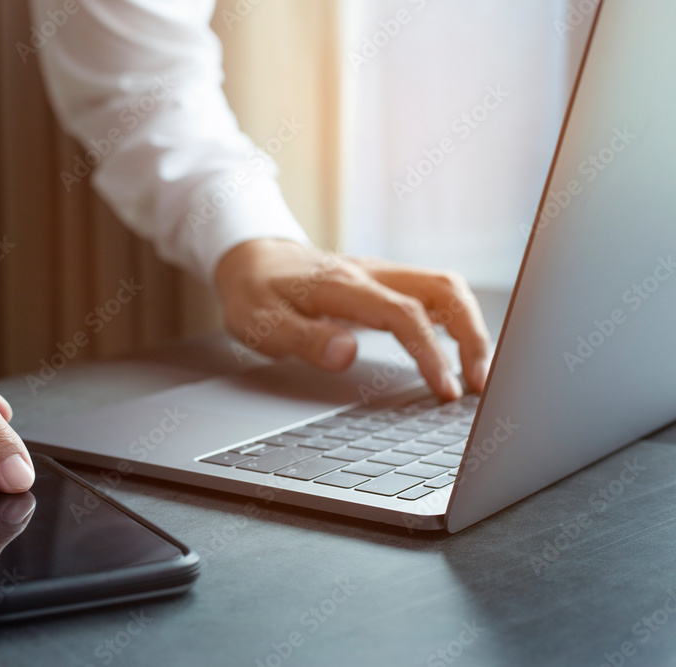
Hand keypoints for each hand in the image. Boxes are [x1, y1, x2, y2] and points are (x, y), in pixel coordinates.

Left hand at [214, 239, 491, 399]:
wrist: (252, 258)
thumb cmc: (255, 293)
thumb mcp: (260, 323)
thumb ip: (302, 339)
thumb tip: (347, 355)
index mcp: (342, 284)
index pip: (402, 313)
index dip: (430, 351)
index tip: (445, 388)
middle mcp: (370, 273)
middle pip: (442, 290)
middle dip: (472, 336)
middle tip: (481, 385)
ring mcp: (382, 274)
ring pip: (445, 288)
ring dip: (471, 327)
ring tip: (479, 375)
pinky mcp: (386, 282)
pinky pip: (434, 294)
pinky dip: (457, 321)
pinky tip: (461, 353)